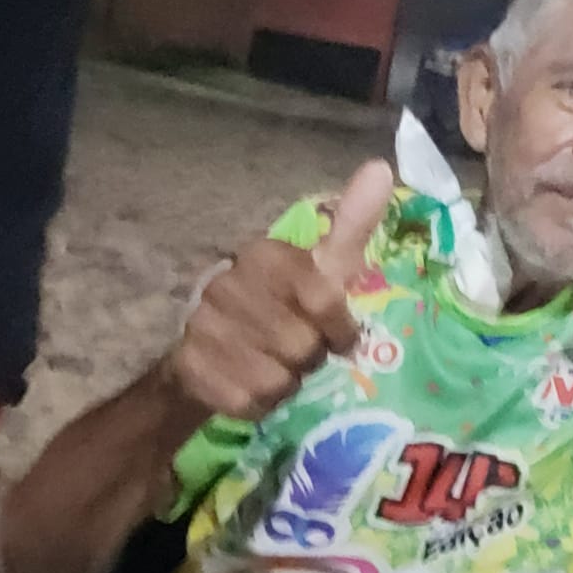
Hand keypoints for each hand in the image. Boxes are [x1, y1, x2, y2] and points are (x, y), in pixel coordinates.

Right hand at [164, 160, 393, 419]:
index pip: (322, 297)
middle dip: (311, 357)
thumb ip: (352, 223)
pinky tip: (251, 383)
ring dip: (288, 382)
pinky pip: (250, 402)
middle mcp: (227, 286)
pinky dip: (260, 403)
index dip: (340, 326)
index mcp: (264, 256)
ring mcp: (204, 328)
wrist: (208, 348)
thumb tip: (381, 168)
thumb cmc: (282, 302)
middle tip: (301, 350)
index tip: (343, 336)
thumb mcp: (320, 265)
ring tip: (276, 365)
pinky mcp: (190, 369)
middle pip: (303, 346)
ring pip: (278, 380)